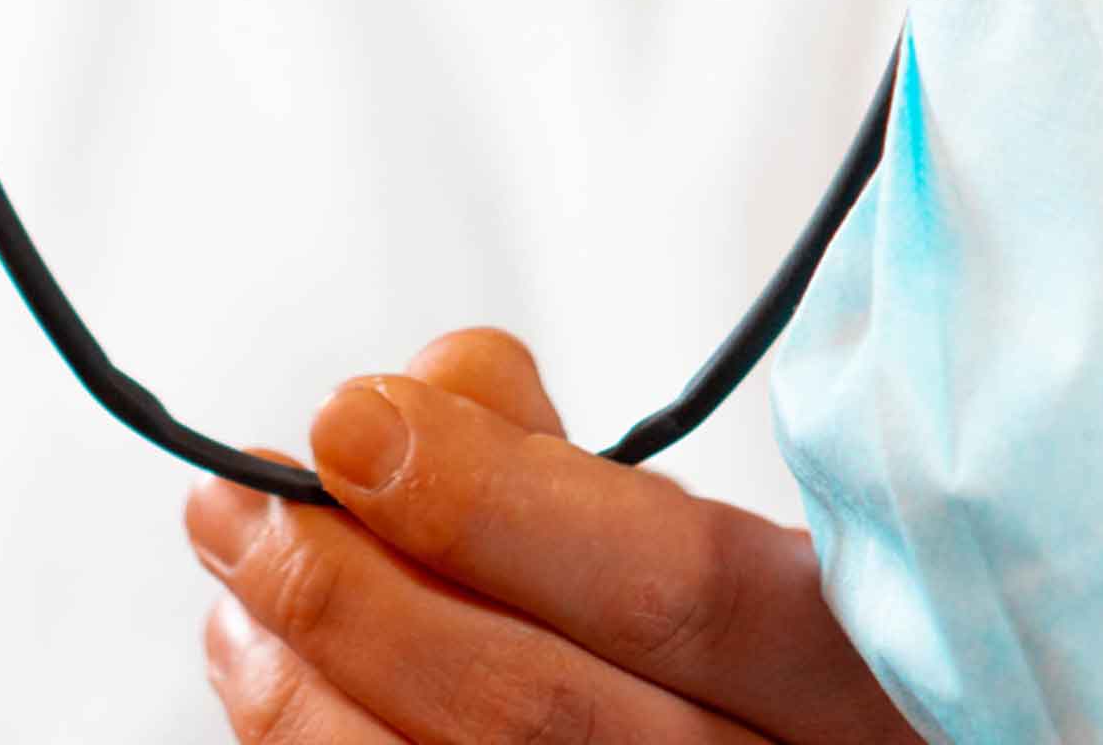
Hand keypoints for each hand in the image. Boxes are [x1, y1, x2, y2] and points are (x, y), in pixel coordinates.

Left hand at [184, 328, 917, 742]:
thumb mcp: (730, 546)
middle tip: (244, 500)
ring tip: (240, 577)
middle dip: (355, 590)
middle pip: (535, 708)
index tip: (352, 417)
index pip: (677, 583)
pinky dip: (307, 742)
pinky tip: (268, 673)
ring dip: (303, 677)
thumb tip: (417, 392)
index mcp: (862, 672)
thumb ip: (583, 465)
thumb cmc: (758, 664)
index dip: (494, 498)